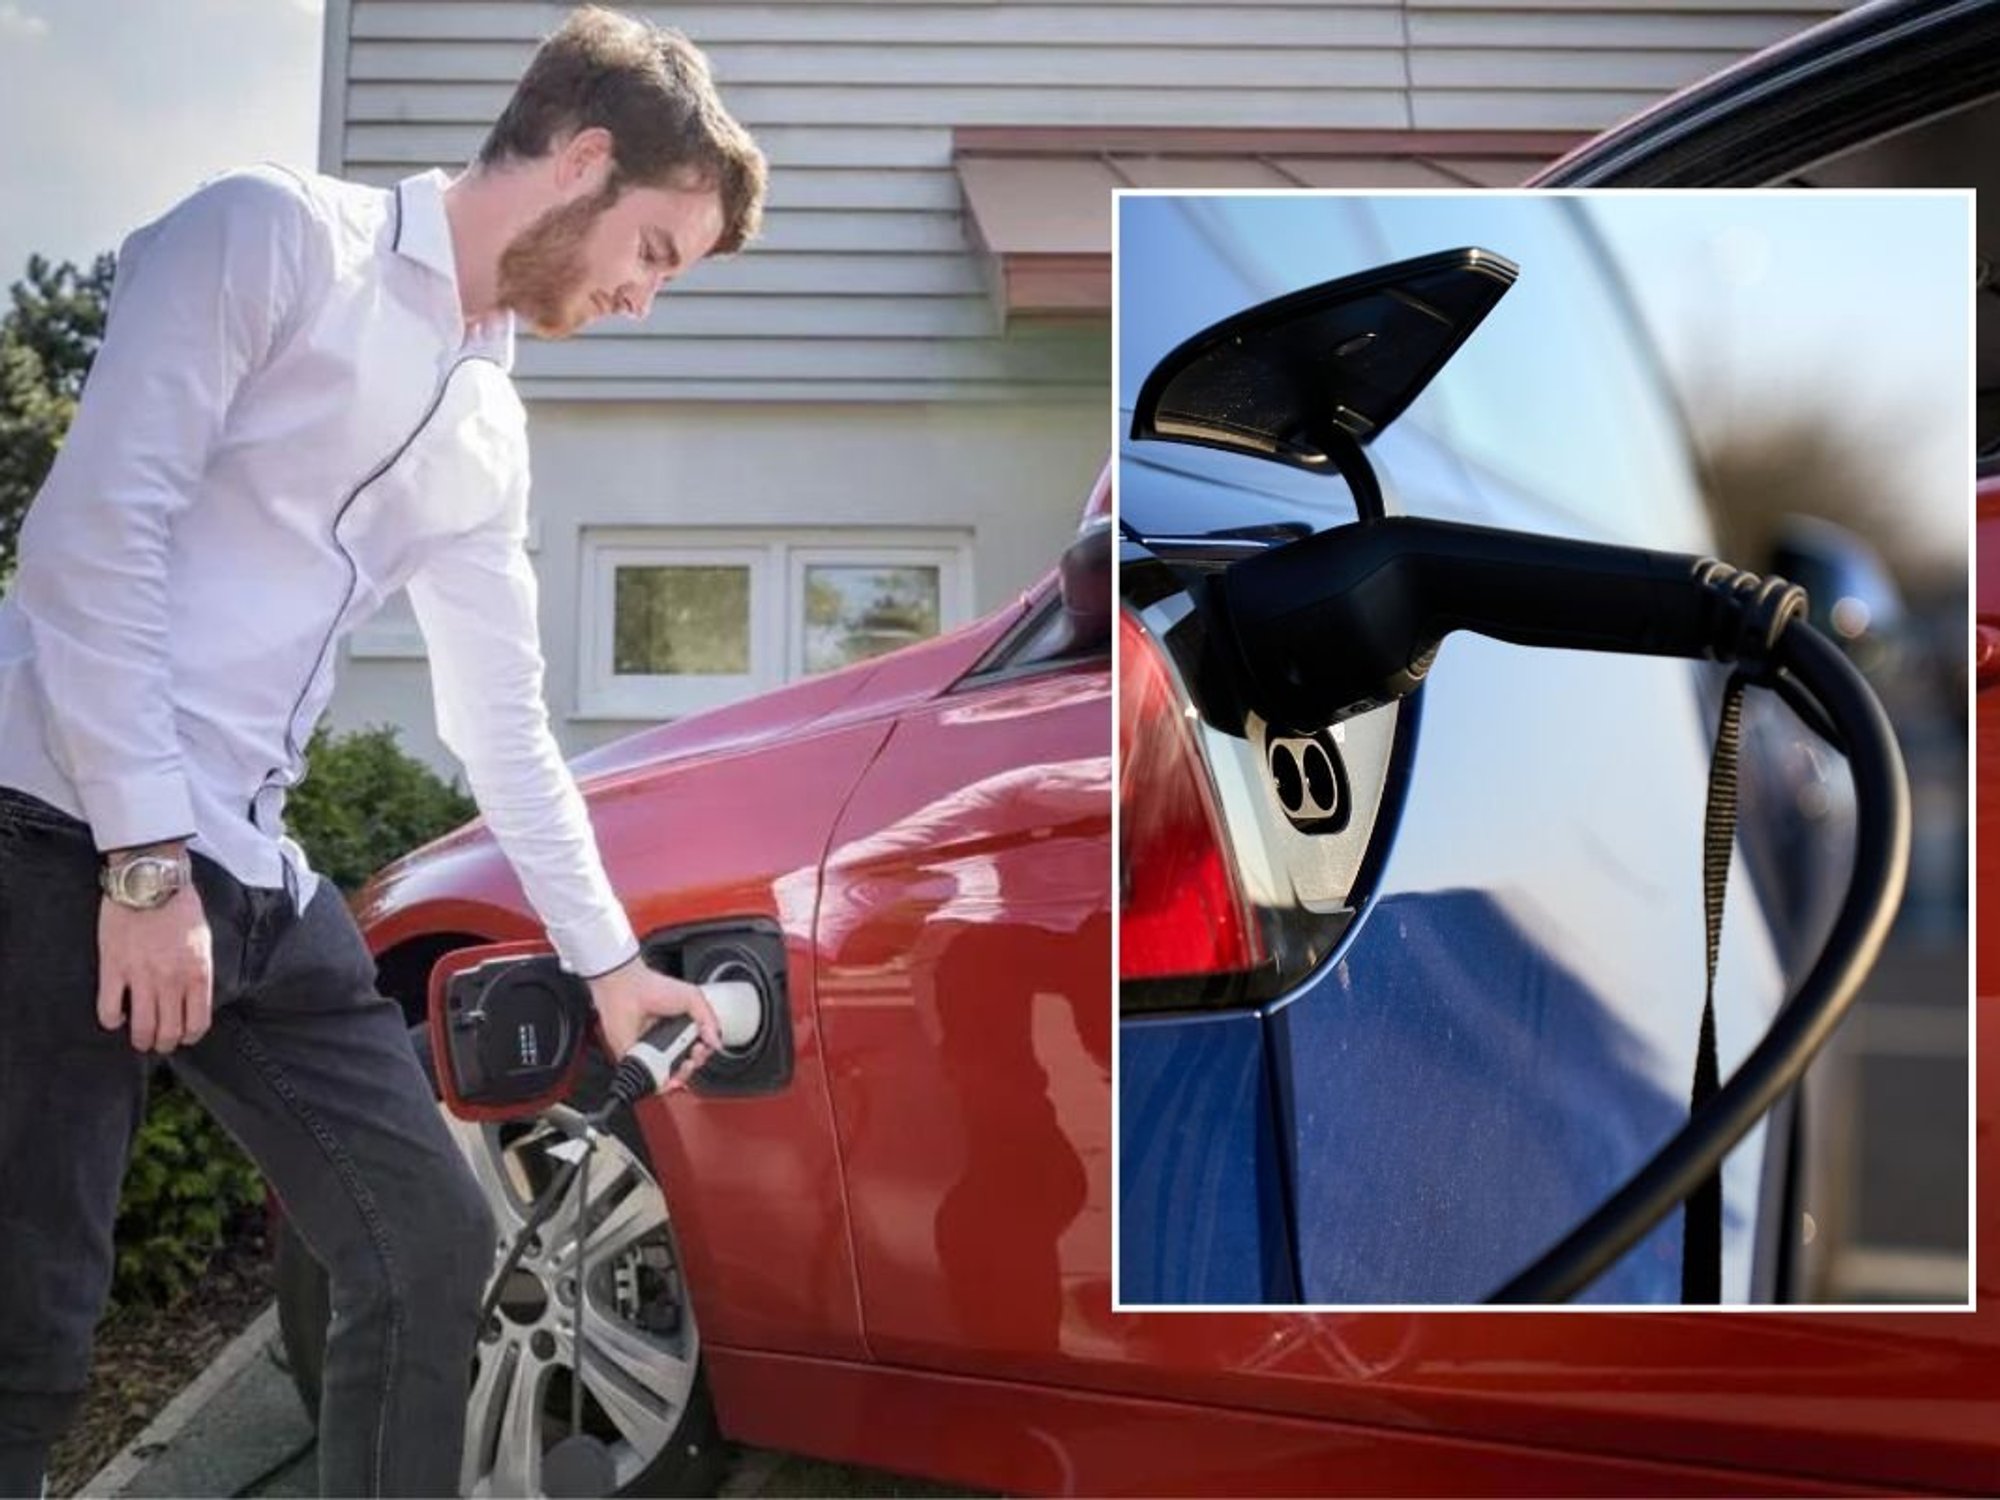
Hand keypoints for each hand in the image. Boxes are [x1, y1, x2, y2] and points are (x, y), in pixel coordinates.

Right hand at [98, 881, 212, 1052]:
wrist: (150, 882)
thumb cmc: (180, 907)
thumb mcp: (202, 941)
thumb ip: (199, 972)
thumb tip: (195, 998)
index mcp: (197, 973)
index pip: (197, 1022)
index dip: (190, 1036)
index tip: (184, 1037)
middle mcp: (171, 980)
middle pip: (169, 1032)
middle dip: (165, 1043)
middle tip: (159, 1042)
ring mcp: (141, 976)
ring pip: (141, 1028)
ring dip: (140, 1040)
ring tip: (139, 1038)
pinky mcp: (113, 969)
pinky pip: (108, 1010)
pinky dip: (112, 1020)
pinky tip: (116, 1015)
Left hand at [588, 958, 720, 1091]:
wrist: (629, 990)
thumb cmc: (654, 988)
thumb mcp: (693, 998)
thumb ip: (709, 1020)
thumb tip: (716, 1043)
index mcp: (682, 1028)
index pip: (699, 1049)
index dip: (704, 1052)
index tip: (703, 1046)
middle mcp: (668, 1041)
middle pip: (688, 1064)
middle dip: (696, 1063)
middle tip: (694, 1053)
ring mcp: (653, 1052)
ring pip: (672, 1075)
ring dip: (683, 1075)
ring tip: (684, 1064)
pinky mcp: (638, 1060)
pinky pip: (651, 1078)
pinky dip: (662, 1082)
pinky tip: (670, 1074)